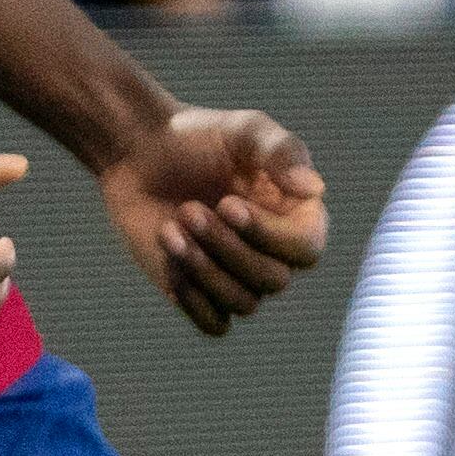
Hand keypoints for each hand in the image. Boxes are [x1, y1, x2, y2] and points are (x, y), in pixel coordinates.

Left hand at [102, 107, 327, 336]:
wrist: (139, 153)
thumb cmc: (197, 136)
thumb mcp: (244, 130)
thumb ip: (282, 152)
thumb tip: (315, 188)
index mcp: (296, 214)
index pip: (306, 249)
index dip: (268, 236)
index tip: (226, 204)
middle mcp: (274, 251)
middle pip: (272, 280)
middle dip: (225, 248)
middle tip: (187, 209)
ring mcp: (239, 276)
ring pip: (244, 304)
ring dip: (204, 269)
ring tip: (171, 228)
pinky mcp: (204, 294)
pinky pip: (215, 324)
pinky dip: (193, 300)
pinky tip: (170, 258)